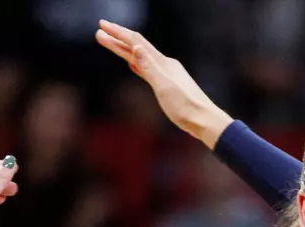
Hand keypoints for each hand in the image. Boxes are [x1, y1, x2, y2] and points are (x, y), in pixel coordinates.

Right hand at [95, 19, 231, 147]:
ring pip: (140, 57)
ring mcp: (166, 73)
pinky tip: (133, 64)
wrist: (205, 121)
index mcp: (162, 63)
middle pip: (137, 47)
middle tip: (99, 31)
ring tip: (109, 43)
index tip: (101, 26)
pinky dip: (136, 63)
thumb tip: (136, 47)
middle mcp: (164, 64)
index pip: (136, 42)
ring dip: (124, 50)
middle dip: (117, 39)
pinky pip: (147, 69)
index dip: (118, 33)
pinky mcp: (167, 84)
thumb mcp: (164, 87)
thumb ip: (149, 68)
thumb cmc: (186, 107)